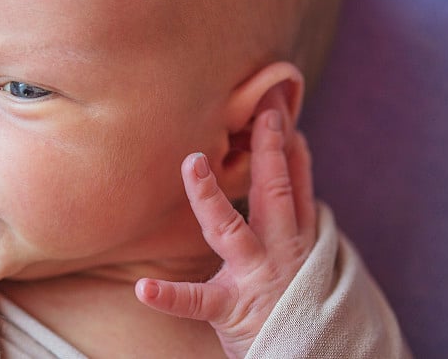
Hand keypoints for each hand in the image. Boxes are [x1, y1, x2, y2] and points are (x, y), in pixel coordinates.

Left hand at [135, 109, 316, 357]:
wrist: (303, 358)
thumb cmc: (290, 298)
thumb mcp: (302, 251)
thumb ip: (294, 209)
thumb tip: (292, 157)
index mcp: (294, 239)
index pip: (294, 187)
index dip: (289, 150)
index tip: (279, 113)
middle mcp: (279, 252)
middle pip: (274, 195)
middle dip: (267, 153)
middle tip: (261, 114)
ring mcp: (254, 279)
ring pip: (231, 231)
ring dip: (211, 196)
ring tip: (192, 163)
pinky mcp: (230, 310)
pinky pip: (196, 302)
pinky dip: (170, 296)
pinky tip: (144, 288)